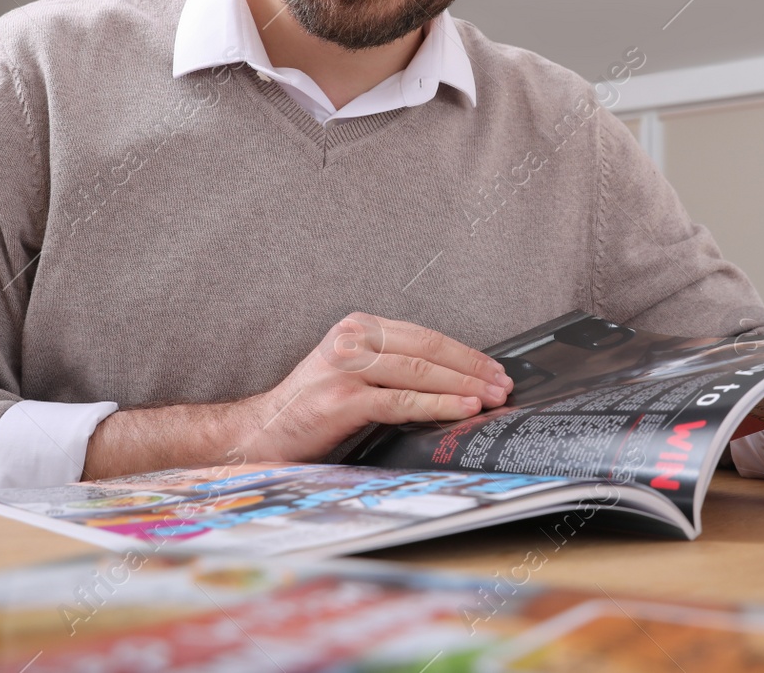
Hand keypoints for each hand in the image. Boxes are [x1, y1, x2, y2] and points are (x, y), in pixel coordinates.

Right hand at [228, 312, 513, 462]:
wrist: (261, 433)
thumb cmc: (312, 409)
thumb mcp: (352, 375)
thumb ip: (391, 369)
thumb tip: (452, 380)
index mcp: (358, 329)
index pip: (424, 336)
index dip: (464, 352)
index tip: (493, 368)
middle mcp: (352, 341)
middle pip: (427, 349)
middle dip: (471, 368)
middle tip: (502, 384)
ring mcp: (345, 368)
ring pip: (419, 371)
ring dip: (463, 385)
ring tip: (491, 397)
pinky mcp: (343, 400)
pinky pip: (401, 400)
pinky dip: (438, 404)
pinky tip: (463, 409)